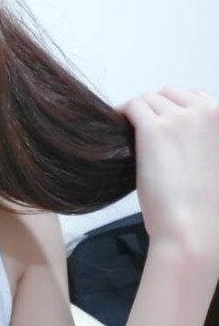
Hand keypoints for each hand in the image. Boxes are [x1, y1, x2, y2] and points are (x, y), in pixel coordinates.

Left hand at [115, 86, 218, 270]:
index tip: (161, 126)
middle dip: (154, 110)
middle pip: (170, 94)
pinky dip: (122, 112)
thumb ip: (200, 142)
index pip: (196, 98)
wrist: (192, 230)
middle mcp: (208, 112)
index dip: (174, 111)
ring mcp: (181, 118)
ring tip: (130, 136)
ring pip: (149, 99)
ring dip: (138, 115)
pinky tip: (116, 124)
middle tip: (141, 133)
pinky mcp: (155, 130)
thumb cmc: (201, 209)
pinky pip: (133, 106)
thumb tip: (171, 135)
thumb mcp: (211, 164)